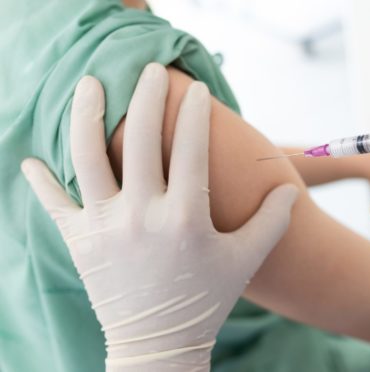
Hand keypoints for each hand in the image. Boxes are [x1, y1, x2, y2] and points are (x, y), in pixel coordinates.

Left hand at [21, 64, 298, 370]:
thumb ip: (272, 222)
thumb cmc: (207, 299)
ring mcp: (106, 227)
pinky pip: (54, 204)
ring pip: (88, 158)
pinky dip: (42, 181)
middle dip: (147, 96)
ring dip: (88, 116)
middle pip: (141, 141)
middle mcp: (142, 216)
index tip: (195, 89)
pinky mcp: (80, 243)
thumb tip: (290, 190)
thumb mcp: (245, 260)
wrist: (158, 343)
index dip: (195, 114)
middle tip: (150, 70)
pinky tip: (32, 160)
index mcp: (186, 218)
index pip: (190, 150)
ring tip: (91, 85)